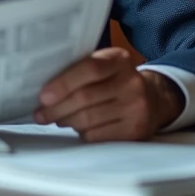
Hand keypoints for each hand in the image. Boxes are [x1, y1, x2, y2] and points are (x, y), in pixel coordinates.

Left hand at [33, 47, 184, 141]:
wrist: (154, 99)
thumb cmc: (116, 81)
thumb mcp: (105, 65)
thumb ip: (80, 70)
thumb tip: (44, 90)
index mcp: (119, 59)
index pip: (89, 69)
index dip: (63, 83)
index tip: (43, 96)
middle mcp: (131, 82)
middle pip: (85, 98)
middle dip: (57, 108)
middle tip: (40, 113)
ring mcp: (136, 108)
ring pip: (88, 119)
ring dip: (66, 121)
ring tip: (56, 118)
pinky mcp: (135, 130)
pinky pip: (97, 135)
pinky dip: (81, 132)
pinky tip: (77, 127)